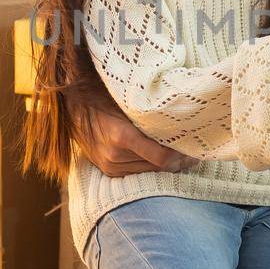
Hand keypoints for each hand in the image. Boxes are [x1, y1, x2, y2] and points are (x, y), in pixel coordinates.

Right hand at [73, 105, 194, 176]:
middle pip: (159, 167)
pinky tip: (166, 160)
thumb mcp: (128, 100)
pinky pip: (139, 172)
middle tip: (196, 150)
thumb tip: (181, 114)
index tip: (194, 145)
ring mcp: (110, 166)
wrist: (73, 107)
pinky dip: (153, 167)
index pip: (161, 157)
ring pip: (150, 172)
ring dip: (169, 166)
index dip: (181, 155)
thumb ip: (150, 112)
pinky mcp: (109, 171)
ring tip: (185, 155)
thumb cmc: (104, 95)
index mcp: (121, 136)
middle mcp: (114, 155)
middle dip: (179, 161)